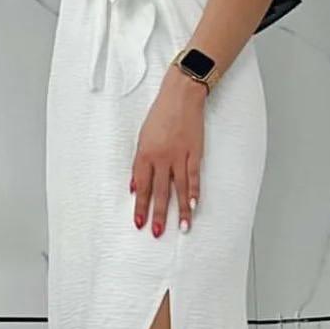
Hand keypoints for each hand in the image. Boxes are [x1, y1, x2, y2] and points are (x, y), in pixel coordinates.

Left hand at [129, 69, 205, 236]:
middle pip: (159, 191)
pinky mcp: (194, 152)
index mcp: (144, 154)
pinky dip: (195, 192)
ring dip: (180, 210)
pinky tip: (194, 206)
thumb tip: (134, 186)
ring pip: (178, 188)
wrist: (180, 97)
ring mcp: (178, 156)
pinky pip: (194, 176)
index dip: (140, 206)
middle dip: (157, 213)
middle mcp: (161, 157)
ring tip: (181, 227)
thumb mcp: (141, 139)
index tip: (139, 222)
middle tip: (156, 231)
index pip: (141, 186)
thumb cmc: (159, 116)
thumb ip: (139, 165)